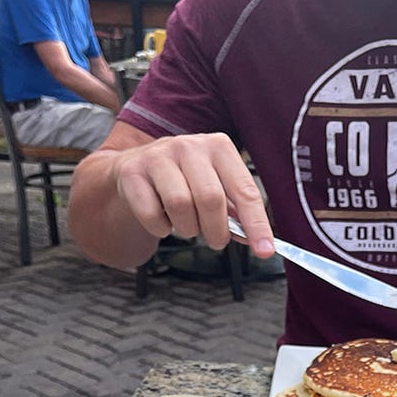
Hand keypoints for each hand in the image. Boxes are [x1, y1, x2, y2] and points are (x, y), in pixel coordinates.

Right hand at [111, 131, 274, 255]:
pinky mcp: (132, 172)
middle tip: (216, 241)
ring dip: (187, 229)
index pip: (245, 190)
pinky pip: (152, 214)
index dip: (257, 224)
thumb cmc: (182, 182)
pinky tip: (162, 220)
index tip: (264, 251)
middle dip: (216, 231)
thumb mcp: (213, 189)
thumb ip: (235, 214)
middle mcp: (189, 145)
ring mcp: (159, 156)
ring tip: (185, 225)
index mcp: (218, 147)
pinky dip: (160, 228)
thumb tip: (254, 239)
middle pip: (211, 198)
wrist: (133, 172)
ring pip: (180, 205)